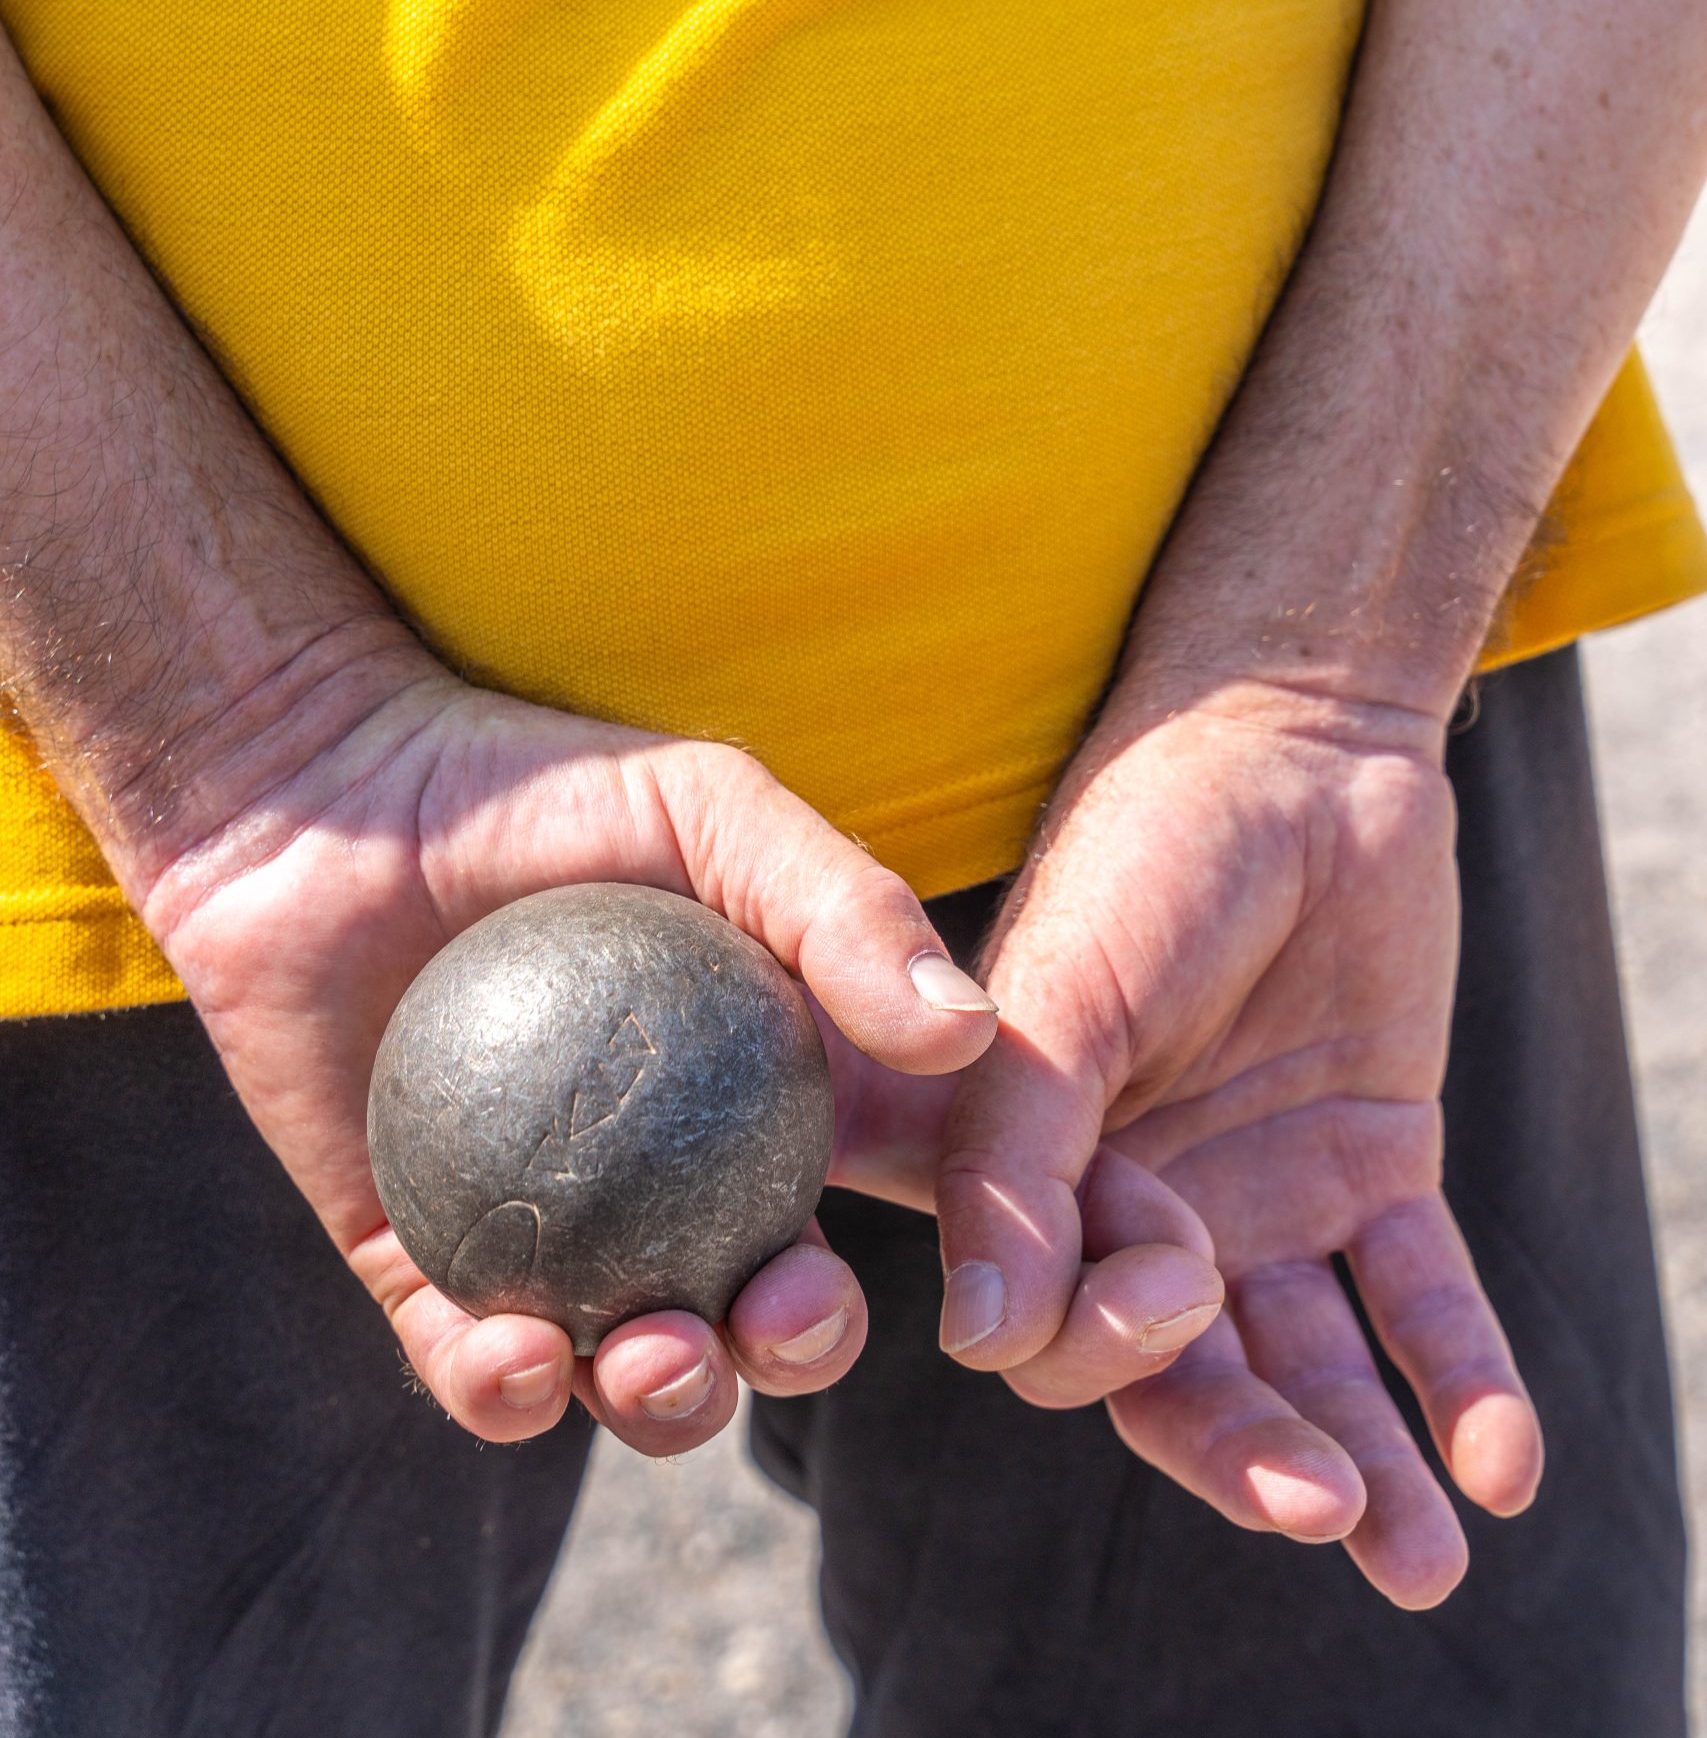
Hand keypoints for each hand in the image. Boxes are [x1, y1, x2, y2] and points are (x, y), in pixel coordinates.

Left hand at [141, 657, 1009, 1451]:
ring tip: (657, 1355)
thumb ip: (841, 910)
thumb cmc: (536, 783)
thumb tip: (970, 1038)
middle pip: (765, 1312)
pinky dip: (505, 1390)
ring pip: (631, 1370)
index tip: (982, 1264)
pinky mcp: (422, 1273)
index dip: (956, 1251)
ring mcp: (551, 1240)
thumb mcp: (712, 811)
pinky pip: (471, 1366)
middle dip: (797, 1350)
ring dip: (669, 1402)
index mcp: (767, 1096)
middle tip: (778, 1313)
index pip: (888, 1185)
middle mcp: (674, 1185)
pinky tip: (518, 1358)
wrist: (330, 799)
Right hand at [932, 674, 1544, 1609]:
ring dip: (1360, 1464)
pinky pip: (1418, 1300)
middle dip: (1250, 1456)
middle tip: (1327, 1507)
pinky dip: (1461, 1380)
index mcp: (1041, 1173)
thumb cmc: (1149, 844)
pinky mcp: (1376, 1163)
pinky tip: (1500, 1460)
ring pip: (1306, 1368)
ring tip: (1427, 1561)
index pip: (1058, 1332)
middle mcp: (1144, 1202)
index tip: (1168, 1281)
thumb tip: (979, 1339)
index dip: (1106, 1344)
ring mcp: (1262, 1190)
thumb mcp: (1063, 988)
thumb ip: (1015, 1156)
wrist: (1300, 737)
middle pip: (1186, 1381)